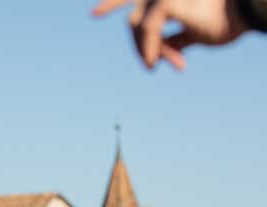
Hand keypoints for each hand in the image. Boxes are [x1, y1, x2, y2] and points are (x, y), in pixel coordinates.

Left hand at [92, 0, 249, 69]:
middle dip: (138, 46)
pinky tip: (151, 62)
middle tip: (151, 67)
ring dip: (146, 49)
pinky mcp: (167, 2)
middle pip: (134, 22)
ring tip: (154, 66)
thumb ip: (174, 39)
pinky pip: (148, 29)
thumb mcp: (193, 33)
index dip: (112, 3)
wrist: (245, 13)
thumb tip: (161, 54)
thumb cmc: (226, 22)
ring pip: (137, 26)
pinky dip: (149, 47)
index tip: (93, 15)